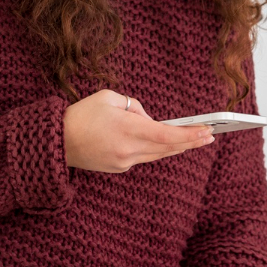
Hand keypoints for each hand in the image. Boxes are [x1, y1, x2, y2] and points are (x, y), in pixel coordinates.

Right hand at [63, 89, 213, 172]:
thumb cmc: (81, 114)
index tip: (207, 132)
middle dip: (190, 142)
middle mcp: (129, 150)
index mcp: (127, 129)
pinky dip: (154, 149)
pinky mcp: (118, 168)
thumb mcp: (109, 98)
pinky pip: (142, 157)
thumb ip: (135, 106)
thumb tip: (148, 118)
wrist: (56, 141)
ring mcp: (124, 162)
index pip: (167, 135)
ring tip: (193, 140)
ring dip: (175, 147)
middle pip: (167, 148)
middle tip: (209, 137)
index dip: (190, 135)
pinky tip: (162, 143)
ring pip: (157, 155)